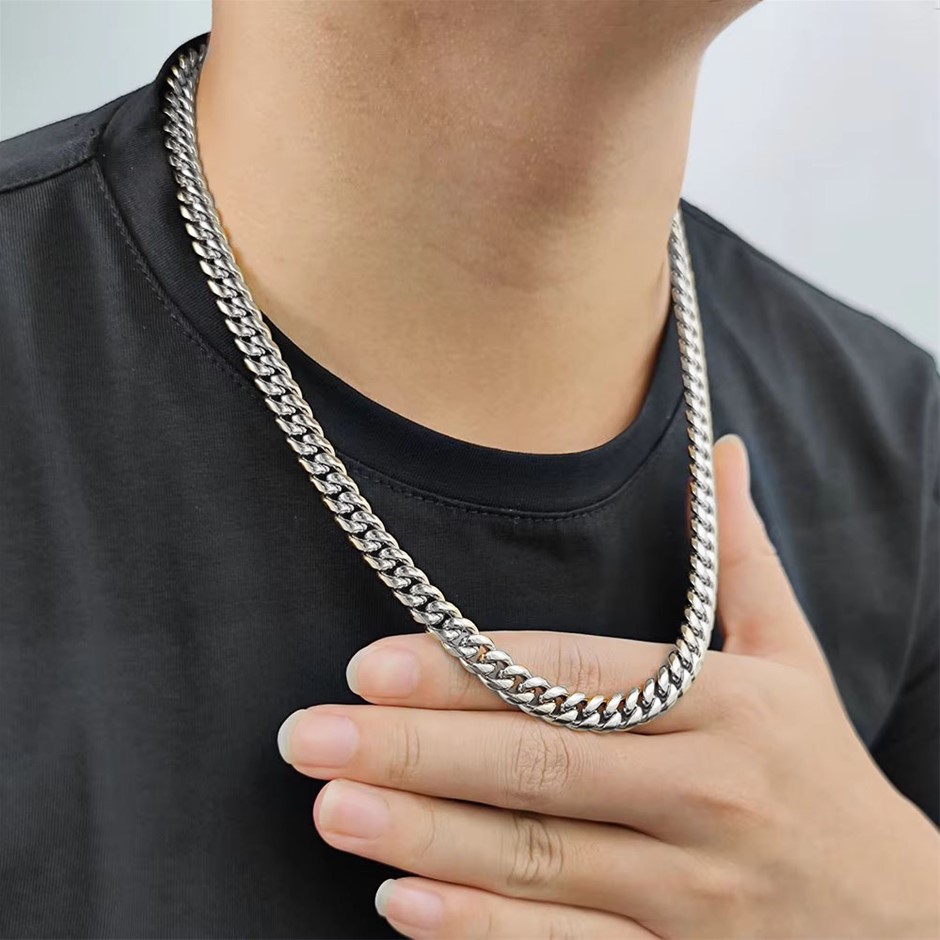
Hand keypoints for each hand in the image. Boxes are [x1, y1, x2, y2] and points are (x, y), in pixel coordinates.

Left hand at [278, 435, 939, 939]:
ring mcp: (695, 894)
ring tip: (331, 809)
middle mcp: (708, 792)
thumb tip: (725, 451)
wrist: (908, 923)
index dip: (472, 670)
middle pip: (541, 765)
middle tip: (309, 738)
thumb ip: (743, 556)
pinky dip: (484, 935)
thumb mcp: (793, 656)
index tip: (373, 664)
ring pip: (541, 861)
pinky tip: (402, 905)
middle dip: (415, 752)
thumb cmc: (821, 769)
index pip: (577, 676)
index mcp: (728, 704)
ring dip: (425, 837)